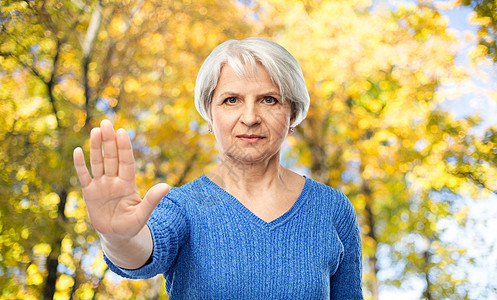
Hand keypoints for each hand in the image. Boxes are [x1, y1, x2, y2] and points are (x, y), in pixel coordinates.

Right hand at [73, 120, 169, 240]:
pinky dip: (81, 165)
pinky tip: (78, 151)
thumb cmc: (132, 225)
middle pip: (111, 157)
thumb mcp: (143, 214)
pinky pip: (84, 176)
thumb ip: (152, 200)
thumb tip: (167, 186)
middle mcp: (114, 180)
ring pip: (98, 163)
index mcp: (127, 183)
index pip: (126, 161)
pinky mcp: (89, 193)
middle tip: (106, 123)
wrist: (117, 236)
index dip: (124, 147)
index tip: (122, 132)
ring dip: (96, 148)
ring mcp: (101, 185)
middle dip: (109, 141)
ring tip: (95, 131)